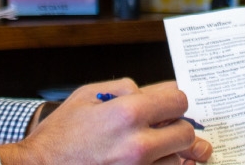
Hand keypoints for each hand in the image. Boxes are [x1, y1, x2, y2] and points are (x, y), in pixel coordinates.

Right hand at [0, 79, 213, 164]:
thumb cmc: (59, 136)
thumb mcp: (87, 95)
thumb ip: (125, 87)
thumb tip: (156, 90)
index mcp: (127, 114)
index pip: (178, 101)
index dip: (174, 101)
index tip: (168, 106)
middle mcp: (138, 145)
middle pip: (185, 133)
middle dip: (176, 127)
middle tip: (161, 128)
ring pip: (177, 159)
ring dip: (167, 152)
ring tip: (144, 148)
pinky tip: (146, 161)